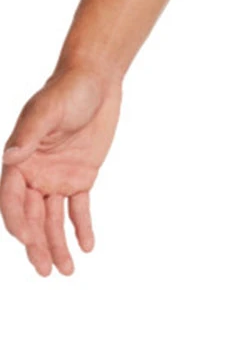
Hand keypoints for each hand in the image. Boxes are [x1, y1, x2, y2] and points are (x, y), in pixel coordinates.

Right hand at [0, 65, 121, 275]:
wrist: (95, 82)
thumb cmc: (67, 91)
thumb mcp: (48, 110)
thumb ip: (30, 135)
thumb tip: (10, 156)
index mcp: (18, 160)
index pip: (12, 198)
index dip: (18, 221)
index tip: (28, 242)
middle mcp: (33, 173)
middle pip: (32, 216)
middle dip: (38, 245)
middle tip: (46, 271)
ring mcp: (56, 177)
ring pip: (54, 218)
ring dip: (58, 244)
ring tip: (66, 271)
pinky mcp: (81, 177)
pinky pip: (79, 208)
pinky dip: (82, 227)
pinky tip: (86, 247)